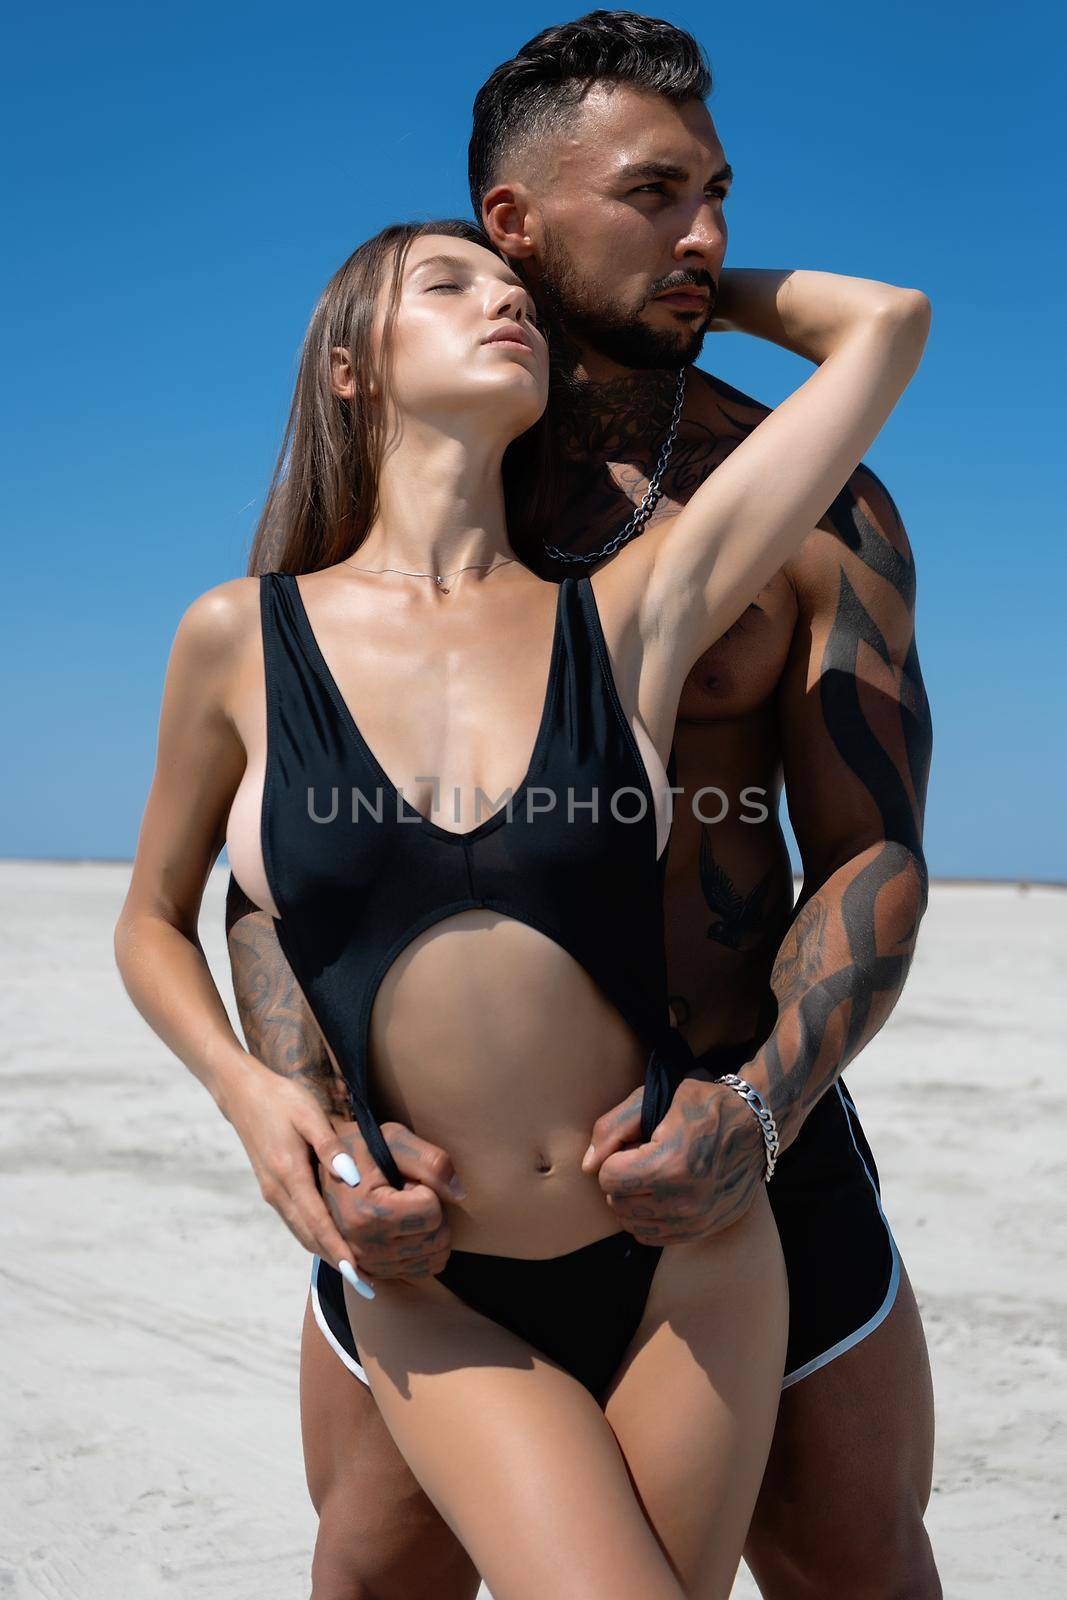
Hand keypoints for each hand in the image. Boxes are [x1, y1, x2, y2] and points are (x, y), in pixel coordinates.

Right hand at [221, 1058, 461, 1288]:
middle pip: (309, 1236)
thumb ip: (329, 1146)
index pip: (317, 1222)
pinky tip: (332, 1242)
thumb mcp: (308, 1115)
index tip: (357, 1273)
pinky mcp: (272, 1188)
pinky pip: (296, 1222)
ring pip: (301, 1233)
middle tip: (366, 1285)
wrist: (242, 1094)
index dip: (338, 1249)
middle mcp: (277, 1191)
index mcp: (288, 1174)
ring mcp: (272, 1192)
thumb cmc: (281, 1099)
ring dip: (325, 1252)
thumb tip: (351, 1177)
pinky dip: (315, 1237)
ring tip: (355, 1272)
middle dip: (336, 1261)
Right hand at [315, 1117, 466, 1286]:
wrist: (324, 1167)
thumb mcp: (394, 1139)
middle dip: (433, 1212)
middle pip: (437, 1237)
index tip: (405, 1179)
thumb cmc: (362, 1148)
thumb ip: (430, 1161)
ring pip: (434, 1257)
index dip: (427, 1188)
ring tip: (404, 1210)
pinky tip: (406, 1228)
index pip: (433, 1209)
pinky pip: (422, 1270)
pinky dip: (423, 1248)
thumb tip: (460, 1194)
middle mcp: (365, 1246)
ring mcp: (368, 1264)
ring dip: (429, 1231)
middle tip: (407, 1194)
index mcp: (367, 1211)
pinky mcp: (373, 1273)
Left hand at [580, 1073, 765, 1244]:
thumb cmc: (703, 1105)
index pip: (607, 1177)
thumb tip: (587, 1166)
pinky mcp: (704, 1231)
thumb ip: (614, 1128)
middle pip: (617, 1202)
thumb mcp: (656, 1098)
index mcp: (671, 1164)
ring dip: (633, 1200)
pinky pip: (652, 1237)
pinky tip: (663, 1194)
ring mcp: (696, 1220)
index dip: (614, 1158)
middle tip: (645, 1159)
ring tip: (655, 1176)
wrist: (757, 1127)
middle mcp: (685, 1199)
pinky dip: (649, 1218)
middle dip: (621, 1179)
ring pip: (631, 1223)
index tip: (635, 1145)